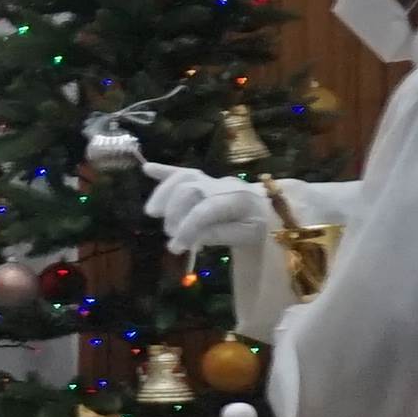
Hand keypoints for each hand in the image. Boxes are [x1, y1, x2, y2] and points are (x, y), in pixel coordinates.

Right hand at [144, 165, 275, 258]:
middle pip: (190, 191)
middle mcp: (222, 185)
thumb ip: (221, 234)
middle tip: (170, 235)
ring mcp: (212, 180)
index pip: (205, 210)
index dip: (187, 227)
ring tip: (152, 213)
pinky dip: (164, 172)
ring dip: (162, 193)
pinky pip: (183, 172)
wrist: (269, 210)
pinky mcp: (205, 180)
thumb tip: (195, 236)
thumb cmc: (258, 226)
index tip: (177, 247)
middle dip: (174, 213)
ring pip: (183, 178)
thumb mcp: (247, 235)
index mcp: (237, 199)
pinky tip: (147, 169)